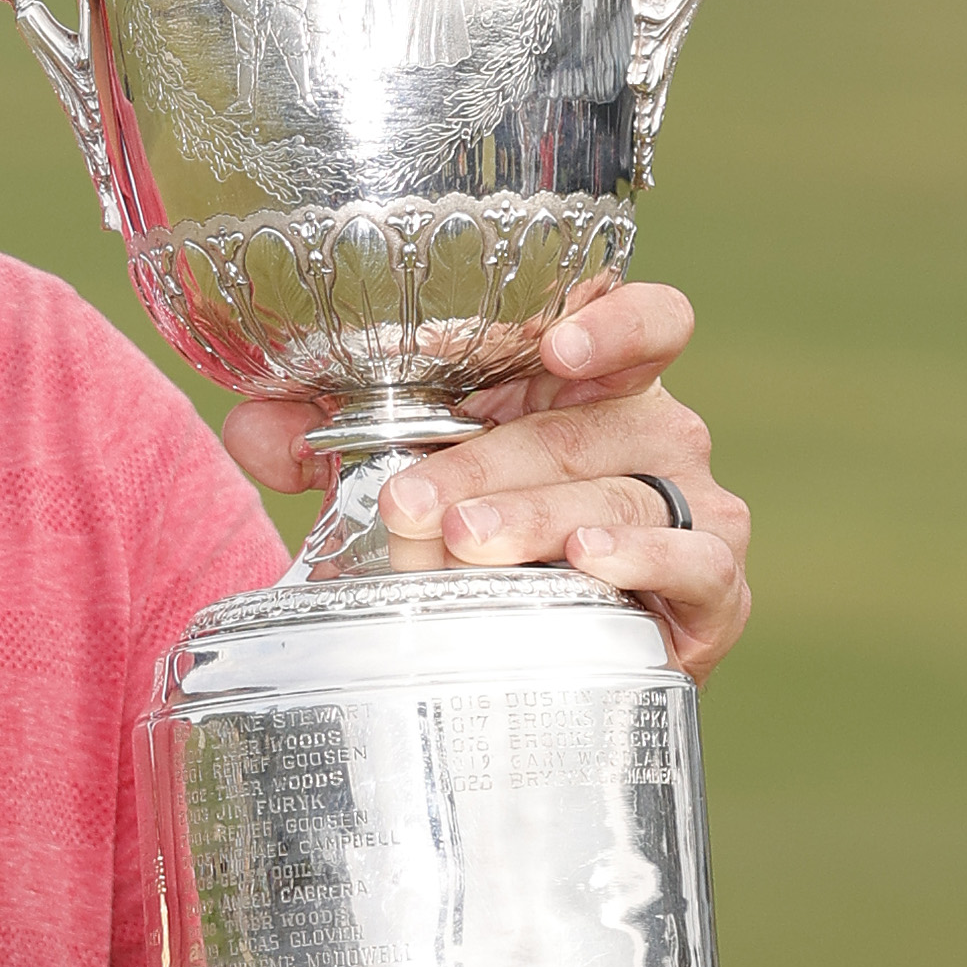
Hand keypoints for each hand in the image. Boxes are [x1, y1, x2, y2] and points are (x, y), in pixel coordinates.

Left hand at [221, 282, 754, 677]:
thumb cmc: (474, 526)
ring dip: (538, 518)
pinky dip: (645, 560)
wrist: (538, 645)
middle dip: (491, 462)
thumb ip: (320, 435)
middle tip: (417, 501)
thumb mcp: (397, 466)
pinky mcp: (714, 591)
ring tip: (469, 541)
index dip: (615, 321)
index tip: (555, 345)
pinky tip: (589, 561)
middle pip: (590, 427)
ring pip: (624, 495)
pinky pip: (696, 564)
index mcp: (591, 382)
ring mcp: (691, 507)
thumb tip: (252, 426)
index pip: (646, 321)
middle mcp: (655, 432)